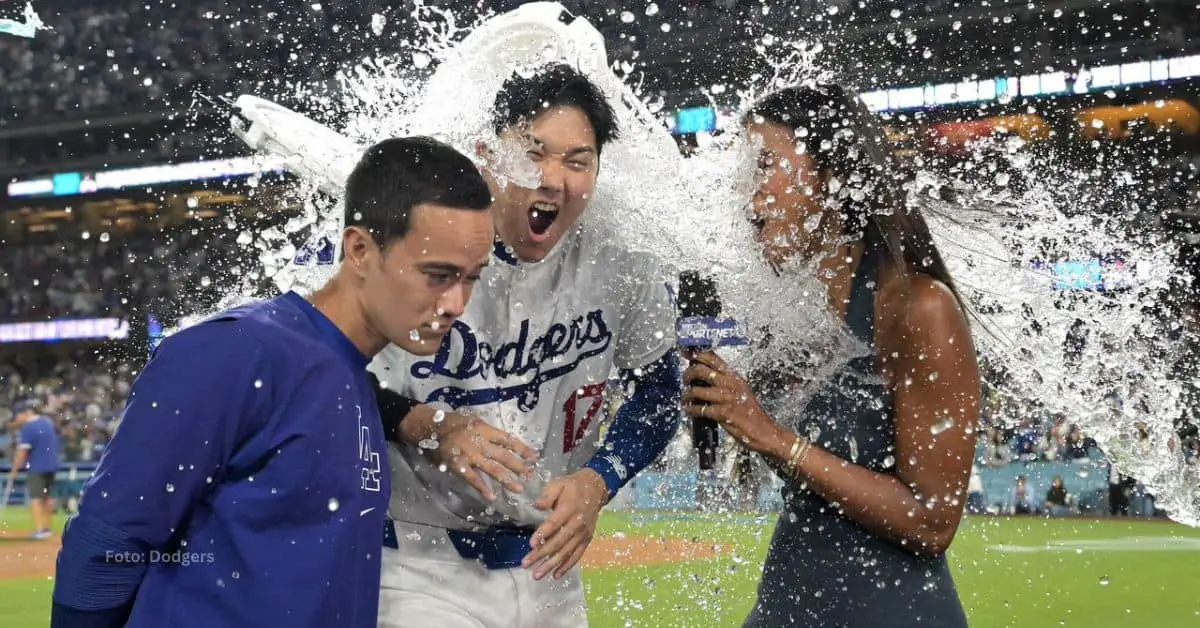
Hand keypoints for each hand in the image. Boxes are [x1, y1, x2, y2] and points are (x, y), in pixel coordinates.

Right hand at [415, 410, 538, 501]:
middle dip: (518, 466)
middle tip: (530, 475)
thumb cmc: (452, 423)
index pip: (508, 439)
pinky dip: (482, 488)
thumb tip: (505, 441)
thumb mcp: (473, 421)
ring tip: (518, 489)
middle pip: (503, 455)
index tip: (534, 456)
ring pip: (492, 469)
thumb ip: (488, 432)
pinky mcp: (458, 465)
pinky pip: (472, 479)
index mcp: (485, 430)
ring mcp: (469, 455)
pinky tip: (491, 497)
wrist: (429, 427)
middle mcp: (480, 442)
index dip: (522, 448)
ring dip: (506, 479)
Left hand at [522, 468, 608, 579]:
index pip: (555, 524)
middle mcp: (578, 523)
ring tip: (537, 575)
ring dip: (551, 565)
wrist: (596, 488)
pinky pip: (577, 555)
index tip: (531, 544)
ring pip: (566, 552)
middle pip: (558, 542)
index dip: (543, 534)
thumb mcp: (558, 484)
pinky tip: (555, 575)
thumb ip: (547, 495)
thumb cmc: (572, 486)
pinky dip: (567, 566)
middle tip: (526, 564)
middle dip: (541, 554)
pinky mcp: (587, 539)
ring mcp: (583, 533)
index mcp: (569, 508)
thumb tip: (536, 505)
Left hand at [681, 350, 791, 458]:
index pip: (713, 358)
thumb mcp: (742, 391)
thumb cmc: (752, 413)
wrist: (764, 431)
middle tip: (684, 380)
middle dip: (687, 374)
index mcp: (734, 377)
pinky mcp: (722, 413)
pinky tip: (689, 411)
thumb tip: (705, 377)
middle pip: (701, 370)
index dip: (697, 354)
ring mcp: (725, 398)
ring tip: (684, 399)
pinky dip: (691, 410)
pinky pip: (699, 409)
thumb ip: (726, 383)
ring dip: (686, 395)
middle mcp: (730, 384)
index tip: (685, 353)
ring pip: (696, 390)